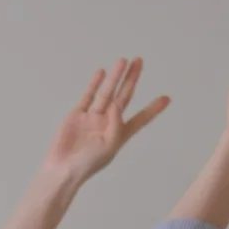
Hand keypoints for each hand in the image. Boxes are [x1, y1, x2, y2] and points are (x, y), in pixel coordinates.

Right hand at [40, 58, 169, 187]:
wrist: (63, 168)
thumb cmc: (87, 163)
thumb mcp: (109, 145)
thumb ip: (116, 123)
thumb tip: (116, 104)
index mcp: (119, 134)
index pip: (140, 119)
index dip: (152, 109)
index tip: (166, 98)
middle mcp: (107, 123)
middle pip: (123, 97)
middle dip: (131, 80)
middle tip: (139, 61)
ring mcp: (92, 118)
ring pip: (106, 93)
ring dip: (115, 77)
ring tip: (122, 61)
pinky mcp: (77, 115)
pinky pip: (88, 96)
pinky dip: (94, 84)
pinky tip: (102, 72)